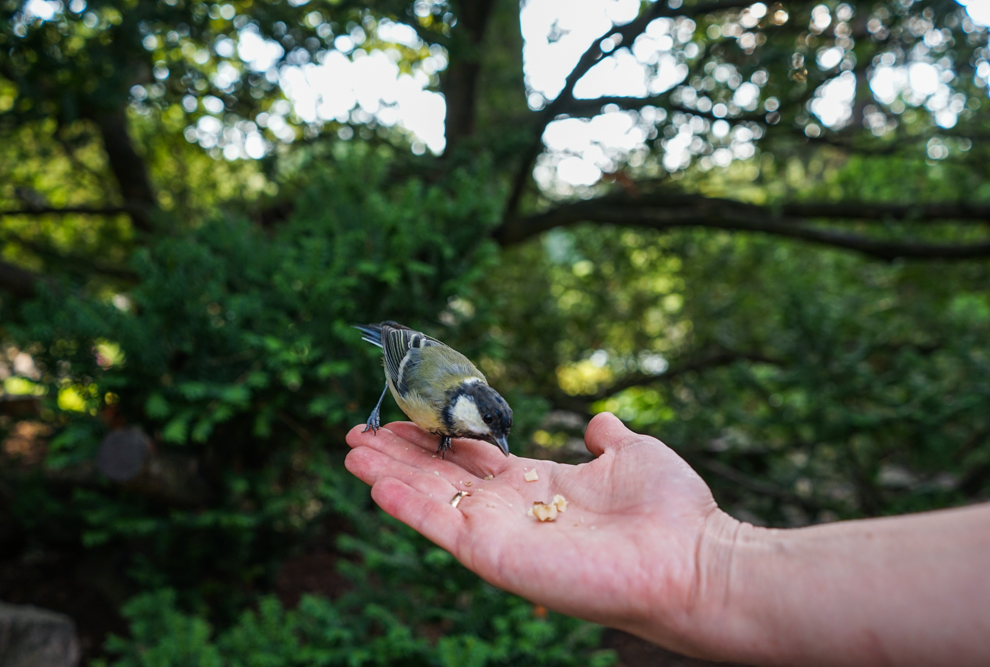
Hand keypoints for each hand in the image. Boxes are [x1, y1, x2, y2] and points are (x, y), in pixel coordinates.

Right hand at [345, 413, 738, 656]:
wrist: (692, 560)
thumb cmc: (671, 512)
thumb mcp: (635, 454)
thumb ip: (608, 438)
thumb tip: (599, 422)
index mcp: (537, 486)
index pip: (471, 459)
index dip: (437, 438)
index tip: (405, 416)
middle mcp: (511, 512)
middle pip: (440, 477)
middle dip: (399, 454)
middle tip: (358, 430)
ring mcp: (500, 535)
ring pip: (430, 499)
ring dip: (389, 475)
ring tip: (350, 450)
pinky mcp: (496, 557)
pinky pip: (442, 527)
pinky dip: (407, 507)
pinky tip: (376, 484)